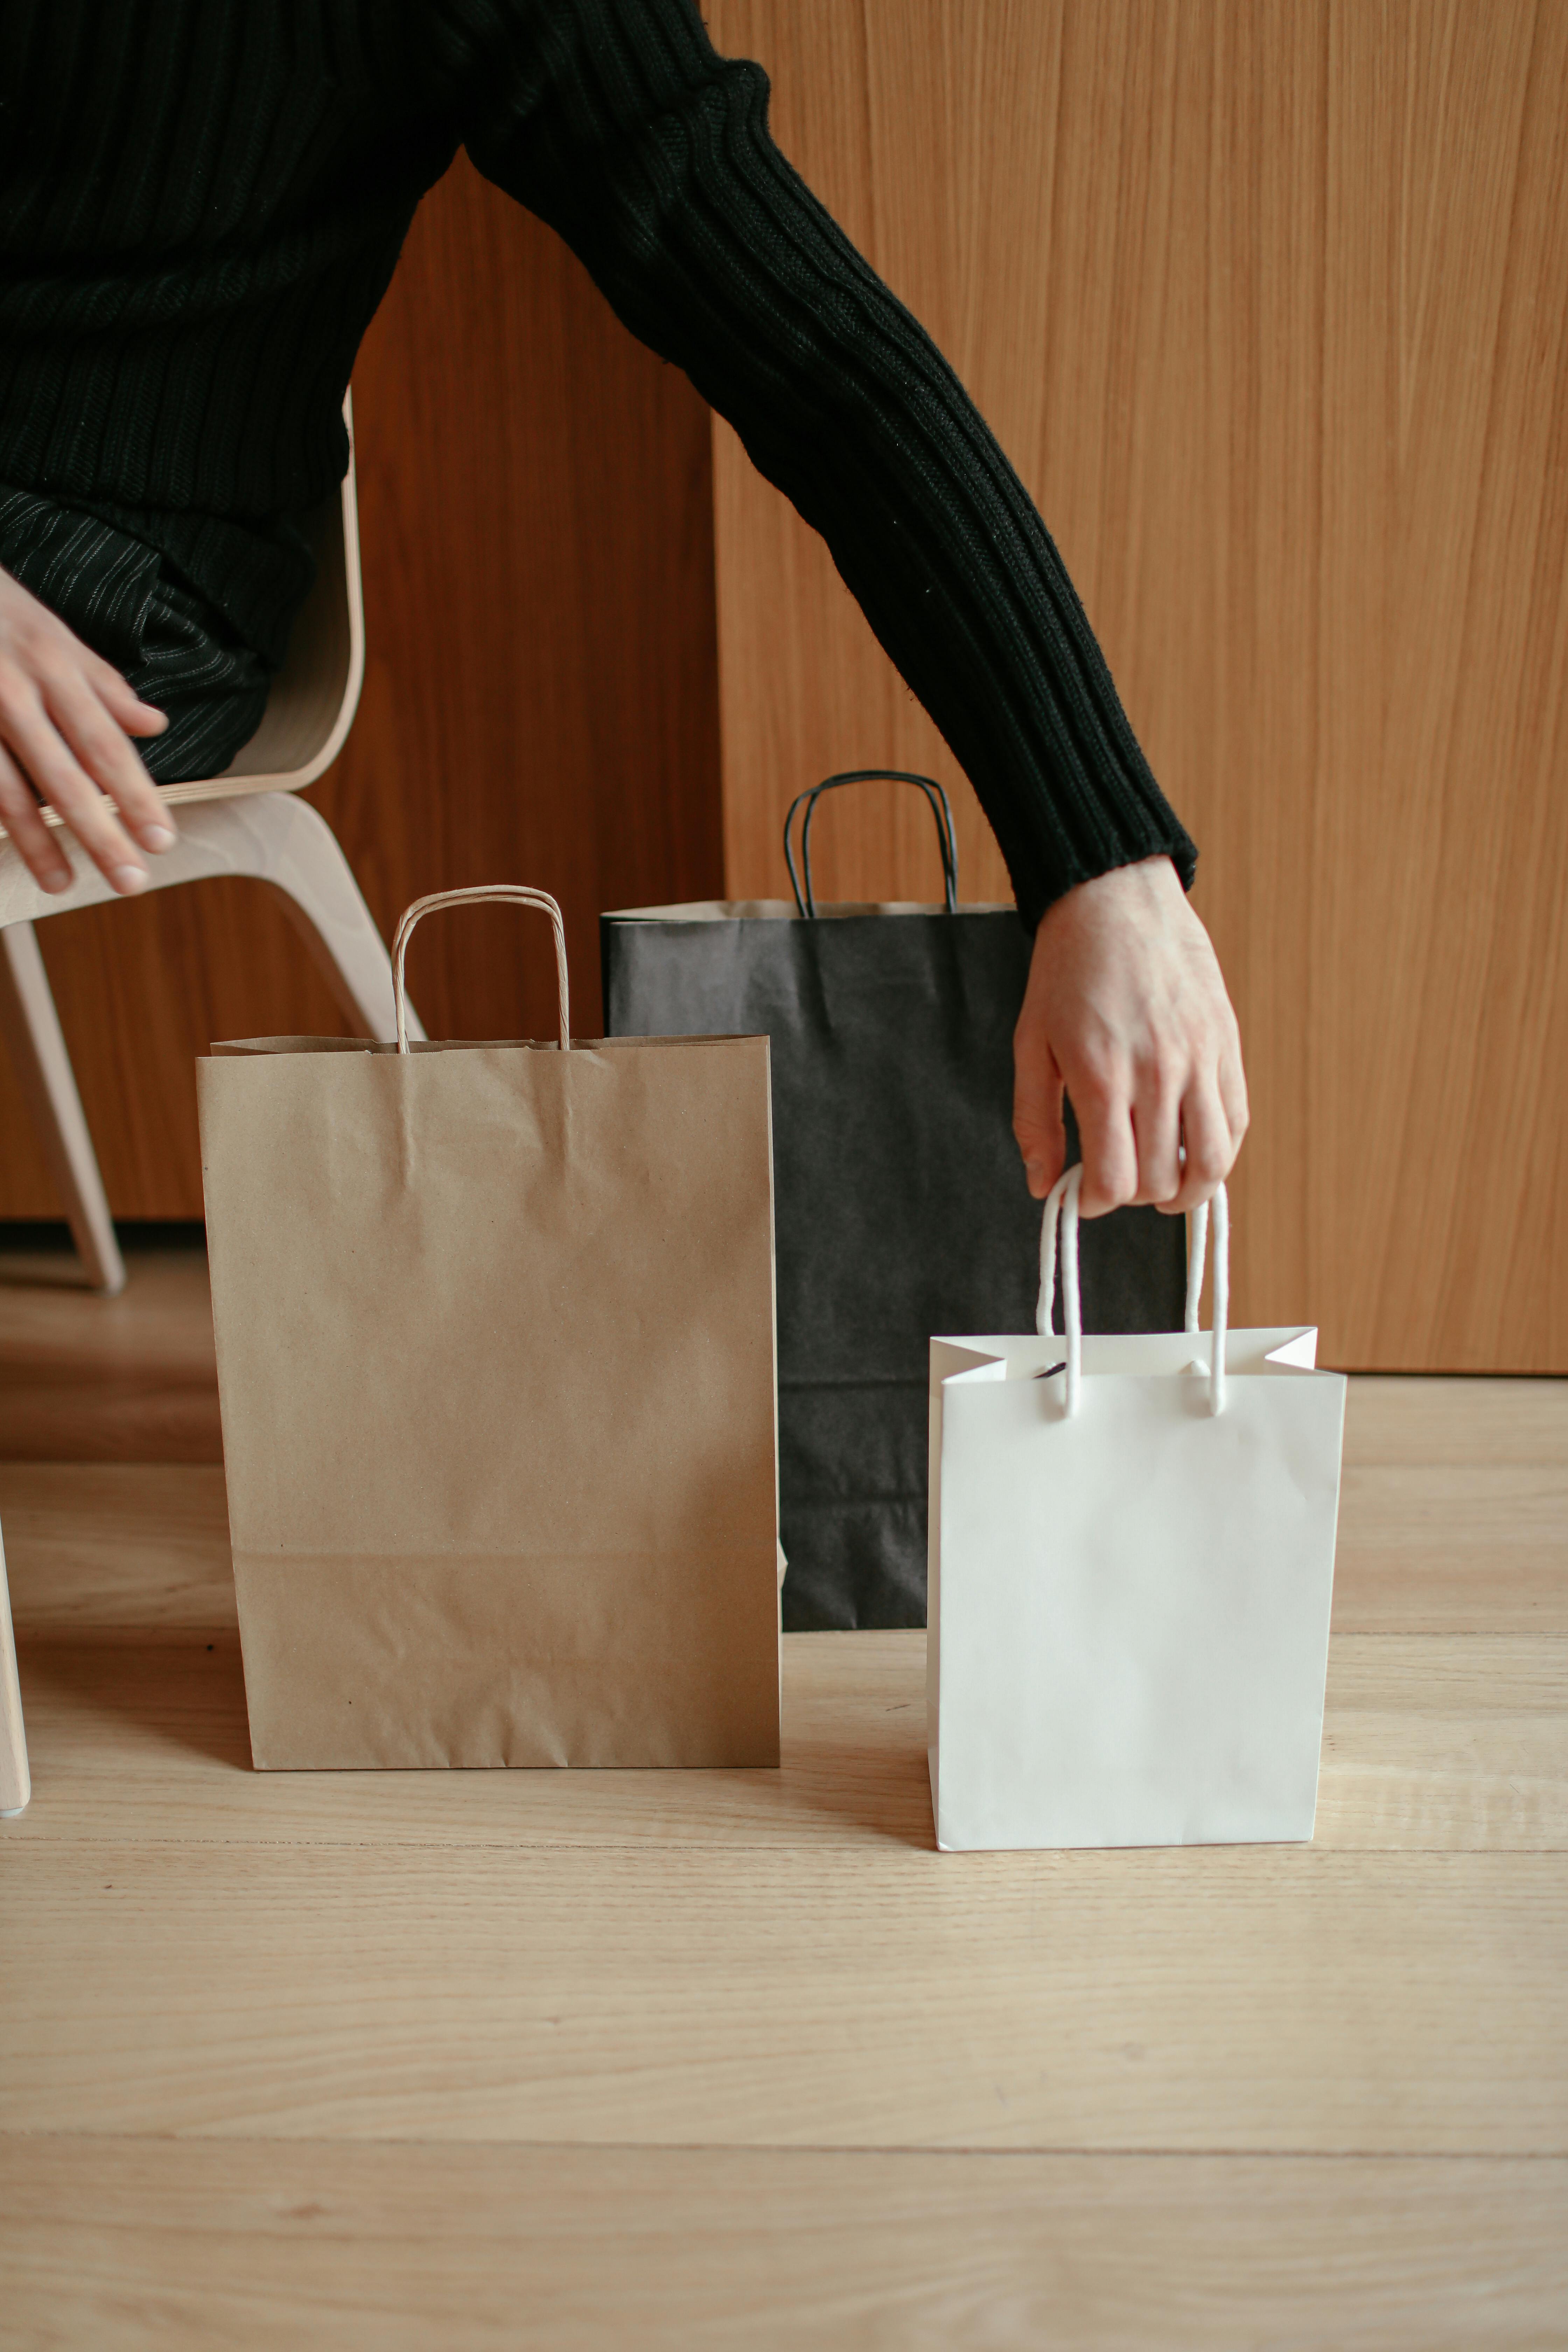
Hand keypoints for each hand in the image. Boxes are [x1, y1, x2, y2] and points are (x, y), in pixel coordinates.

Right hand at [0, 564, 175, 894]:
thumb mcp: (54, 634)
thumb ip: (103, 685)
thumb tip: (153, 724)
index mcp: (55, 667)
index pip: (106, 744)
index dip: (135, 796)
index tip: (161, 840)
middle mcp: (15, 689)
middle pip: (65, 774)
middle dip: (99, 833)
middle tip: (129, 880)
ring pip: (6, 787)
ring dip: (37, 841)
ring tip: (61, 883)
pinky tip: (7, 850)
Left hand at [1013, 854, 1247, 1216]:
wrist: (1115, 900)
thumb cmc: (1067, 971)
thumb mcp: (1030, 1044)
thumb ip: (1034, 1121)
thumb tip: (1042, 1185)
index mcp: (1102, 1075)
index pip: (1115, 1180)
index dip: (1097, 1202)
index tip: (1086, 1193)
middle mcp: (1157, 1072)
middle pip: (1161, 1178)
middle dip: (1134, 1195)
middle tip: (1117, 1178)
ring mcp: (1200, 1059)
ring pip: (1213, 1162)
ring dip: (1187, 1190)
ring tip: (1164, 1185)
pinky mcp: (1226, 1045)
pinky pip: (1237, 1121)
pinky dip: (1220, 1152)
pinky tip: (1193, 1150)